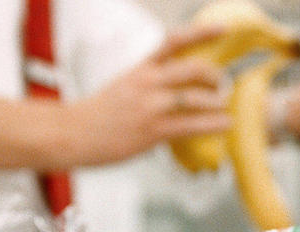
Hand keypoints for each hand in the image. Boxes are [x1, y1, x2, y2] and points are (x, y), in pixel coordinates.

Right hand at [70, 25, 230, 164]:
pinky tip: (226, 124)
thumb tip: (173, 93)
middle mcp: (148, 82)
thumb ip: (148, 85)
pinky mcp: (153, 129)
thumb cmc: (96, 114)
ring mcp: (152, 106)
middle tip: (223, 85)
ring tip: (224, 109)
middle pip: (193, 69)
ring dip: (217, 102)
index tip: (223, 29)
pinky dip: (214, 124)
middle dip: (215, 77)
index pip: (174, 42)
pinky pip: (192, 124)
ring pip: (197, 97)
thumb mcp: (123, 87)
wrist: (73, 133)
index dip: (202, 33)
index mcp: (141, 68)